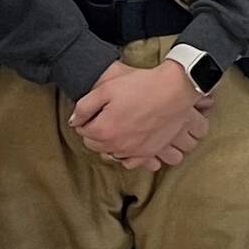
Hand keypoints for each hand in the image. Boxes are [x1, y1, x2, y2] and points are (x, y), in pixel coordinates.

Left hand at [71, 59, 213, 165]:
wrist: (174, 90)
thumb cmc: (141, 86)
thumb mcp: (107, 88)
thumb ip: (84, 107)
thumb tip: (74, 122)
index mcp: (103, 130)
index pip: (82, 131)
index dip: (85, 120)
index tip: (93, 111)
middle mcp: (117, 146)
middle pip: (95, 145)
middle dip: (95, 133)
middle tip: (104, 117)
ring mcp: (134, 151)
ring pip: (111, 154)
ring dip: (109, 144)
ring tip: (116, 128)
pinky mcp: (149, 153)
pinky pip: (130, 162)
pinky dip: (125, 155)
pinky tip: (127, 143)